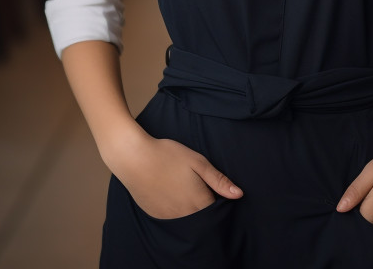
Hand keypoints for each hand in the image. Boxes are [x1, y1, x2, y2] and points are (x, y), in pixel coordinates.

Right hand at [112, 130, 241, 219]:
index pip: (216, 209)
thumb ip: (218, 180)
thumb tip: (238, 194)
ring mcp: (169, 217)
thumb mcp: (198, 162)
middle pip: (202, 216)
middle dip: (203, 203)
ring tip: (181, 186)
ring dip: (189, 207)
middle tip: (194, 183)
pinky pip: (172, 218)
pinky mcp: (156, 216)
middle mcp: (185, 215)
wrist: (134, 157)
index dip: (216, 196)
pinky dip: (175, 209)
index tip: (210, 184)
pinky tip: (169, 192)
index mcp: (199, 201)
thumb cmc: (167, 155)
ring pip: (187, 218)